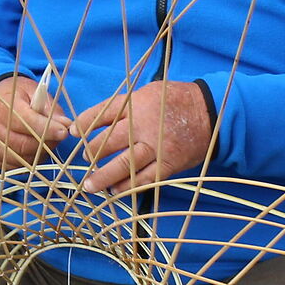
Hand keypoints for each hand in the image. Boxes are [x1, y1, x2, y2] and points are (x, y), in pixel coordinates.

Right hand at [0, 74, 68, 167]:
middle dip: (47, 143)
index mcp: (3, 107)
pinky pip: (18, 167)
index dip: (46, 129)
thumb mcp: (32, 92)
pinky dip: (31, 161)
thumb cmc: (15, 96)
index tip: (63, 131)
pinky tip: (35, 149)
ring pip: (23, 159)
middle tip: (58, 136)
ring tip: (46, 140)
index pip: (25, 122)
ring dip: (40, 153)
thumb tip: (65, 124)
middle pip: (24, 144)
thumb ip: (49, 107)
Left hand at [71, 80, 211, 194]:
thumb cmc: (176, 100)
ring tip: (90, 185)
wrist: (211, 112)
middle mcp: (143, 125)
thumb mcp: (149, 92)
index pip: (101, 114)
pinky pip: (144, 180)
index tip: (73, 132)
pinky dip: (128, 187)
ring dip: (104, 176)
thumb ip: (125, 105)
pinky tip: (116, 192)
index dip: (83, 124)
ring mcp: (156, 147)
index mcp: (136, 104)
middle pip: (108, 142)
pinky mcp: (168, 164)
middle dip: (92, 153)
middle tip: (84, 160)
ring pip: (124, 164)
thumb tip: (97, 121)